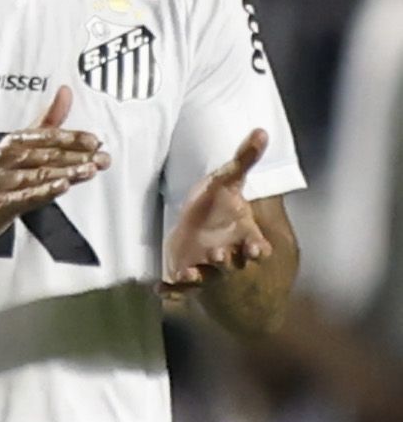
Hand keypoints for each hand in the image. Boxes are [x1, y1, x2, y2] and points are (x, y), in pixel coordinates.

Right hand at [0, 88, 108, 238]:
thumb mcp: (19, 143)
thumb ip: (47, 121)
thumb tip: (66, 91)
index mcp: (13, 142)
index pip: (45, 136)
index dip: (71, 137)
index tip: (94, 140)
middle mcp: (6, 160)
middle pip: (45, 155)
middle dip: (77, 156)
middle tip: (102, 158)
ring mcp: (2, 183)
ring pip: (38, 175)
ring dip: (66, 171)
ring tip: (89, 170)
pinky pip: (24, 197)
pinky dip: (44, 191)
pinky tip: (61, 187)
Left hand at [162, 130, 275, 304]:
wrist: (201, 223)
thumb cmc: (220, 204)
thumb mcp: (230, 180)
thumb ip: (245, 159)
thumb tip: (261, 130)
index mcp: (245, 236)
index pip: (258, 247)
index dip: (258, 250)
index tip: (257, 250)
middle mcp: (230, 256)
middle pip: (231, 265)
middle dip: (226, 261)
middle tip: (218, 253)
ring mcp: (208, 268)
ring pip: (206, 279)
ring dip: (198, 277)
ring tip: (186, 274)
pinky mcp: (187, 274)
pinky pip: (180, 289)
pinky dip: (171, 291)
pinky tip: (159, 290)